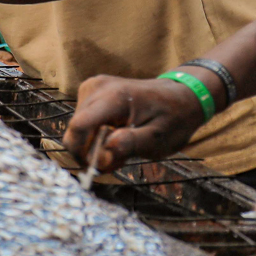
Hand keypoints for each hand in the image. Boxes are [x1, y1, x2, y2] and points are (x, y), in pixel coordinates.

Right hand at [64, 75, 210, 170]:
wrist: (180, 96)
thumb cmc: (173, 119)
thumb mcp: (158, 139)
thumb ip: (130, 145)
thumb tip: (102, 156)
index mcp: (114, 97)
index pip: (79, 126)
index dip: (81, 152)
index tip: (98, 168)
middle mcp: (97, 87)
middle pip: (76, 130)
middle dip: (91, 152)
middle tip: (118, 160)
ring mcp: (92, 86)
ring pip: (77, 128)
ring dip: (94, 144)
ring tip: (121, 146)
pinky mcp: (90, 90)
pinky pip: (82, 120)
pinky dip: (95, 134)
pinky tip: (115, 135)